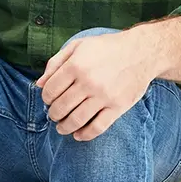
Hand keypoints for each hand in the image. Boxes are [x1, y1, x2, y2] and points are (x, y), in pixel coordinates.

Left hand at [35, 30, 154, 141]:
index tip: (48, 99)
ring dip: (64, 127)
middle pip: (60, 107)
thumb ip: (56, 63)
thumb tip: (38, 84)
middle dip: (53, 114)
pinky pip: (97, 127)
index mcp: (76, 65)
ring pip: (76, 120)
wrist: (142, 52)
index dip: (45, 97)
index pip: (50, 90)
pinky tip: (78, 135)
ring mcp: (104, 96)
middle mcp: (88, 82)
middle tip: (53, 114)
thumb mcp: (78, 46)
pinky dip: (84, 135)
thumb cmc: (106, 48)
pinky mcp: (118, 107)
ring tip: (61, 127)